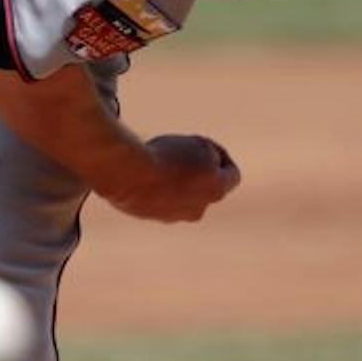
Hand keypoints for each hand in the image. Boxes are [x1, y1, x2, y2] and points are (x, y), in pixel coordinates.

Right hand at [96, 133, 240, 222]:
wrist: (129, 174)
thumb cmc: (168, 156)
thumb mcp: (199, 144)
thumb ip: (210, 153)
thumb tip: (207, 165)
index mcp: (216, 191)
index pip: (232, 174)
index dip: (222, 155)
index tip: (205, 145)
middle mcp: (197, 209)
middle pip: (206, 187)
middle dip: (198, 169)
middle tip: (181, 152)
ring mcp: (171, 216)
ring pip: (180, 195)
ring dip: (174, 179)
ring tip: (158, 160)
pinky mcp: (147, 216)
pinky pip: (156, 199)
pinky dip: (154, 186)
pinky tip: (142, 170)